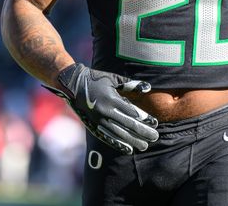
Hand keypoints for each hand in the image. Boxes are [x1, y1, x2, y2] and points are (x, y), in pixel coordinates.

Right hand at [43, 63, 158, 154]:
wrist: (72, 85)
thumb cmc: (95, 79)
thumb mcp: (113, 78)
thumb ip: (131, 84)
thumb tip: (148, 88)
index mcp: (111, 99)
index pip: (132, 112)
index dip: (144, 119)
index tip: (155, 123)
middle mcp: (105, 112)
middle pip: (128, 125)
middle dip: (142, 132)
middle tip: (155, 137)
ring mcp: (98, 120)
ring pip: (119, 134)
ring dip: (132, 140)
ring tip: (144, 146)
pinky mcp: (92, 126)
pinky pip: (107, 138)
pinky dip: (118, 144)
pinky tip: (128, 149)